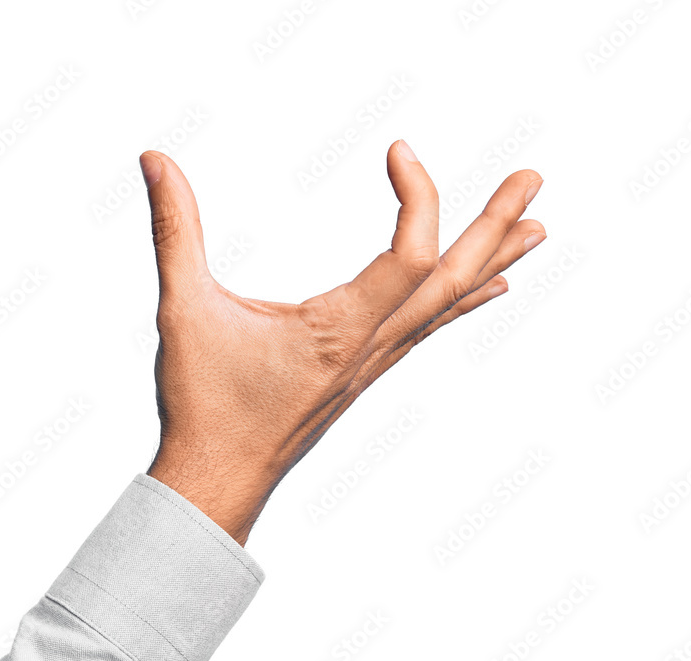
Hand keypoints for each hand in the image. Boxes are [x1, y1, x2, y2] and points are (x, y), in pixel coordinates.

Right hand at [142, 141, 543, 544]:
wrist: (222, 481)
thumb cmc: (206, 405)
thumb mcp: (184, 310)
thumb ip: (174, 231)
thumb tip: (155, 159)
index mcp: (341, 329)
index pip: (411, 255)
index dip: (418, 195)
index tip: (398, 148)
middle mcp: (373, 345)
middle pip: (452, 278)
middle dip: (496, 224)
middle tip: (534, 180)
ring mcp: (376, 360)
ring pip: (447, 302)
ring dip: (491, 258)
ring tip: (535, 228)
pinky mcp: (367, 368)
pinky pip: (429, 326)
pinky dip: (463, 298)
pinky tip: (492, 287)